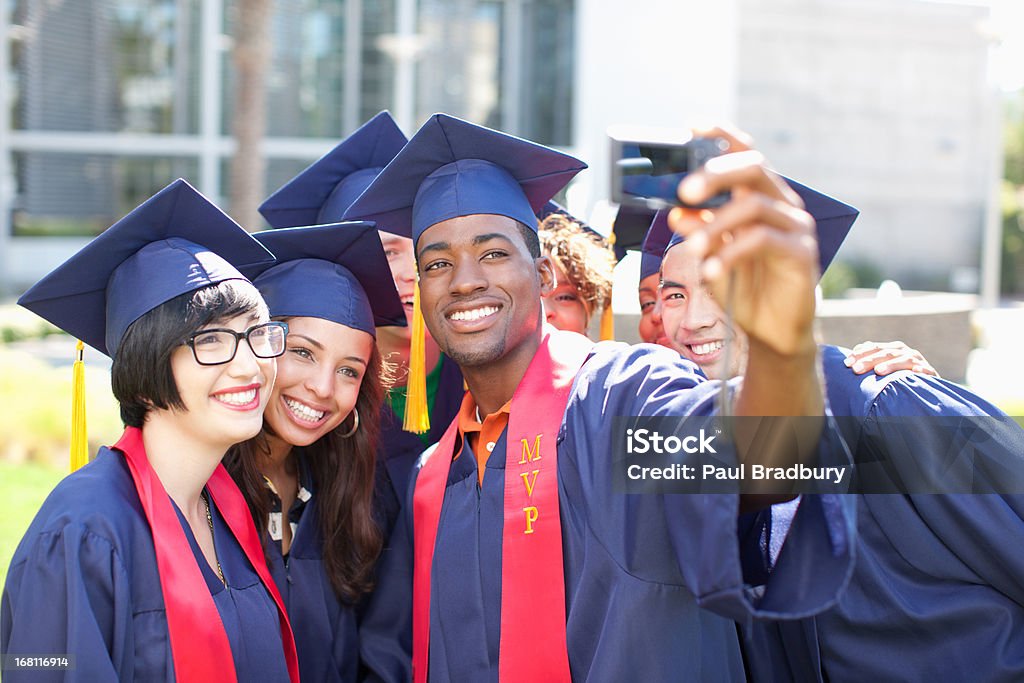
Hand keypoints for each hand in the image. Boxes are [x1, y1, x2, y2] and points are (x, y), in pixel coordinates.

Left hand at [669, 125, 817, 358]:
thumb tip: (675, 210)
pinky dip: (730, 253)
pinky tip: (710, 271)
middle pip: (752, 167)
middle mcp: (781, 203)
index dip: (720, 134)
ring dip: (715, 225)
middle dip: (716, 173)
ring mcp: (795, 226)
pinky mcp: (802, 253)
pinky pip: (763, 241)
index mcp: (758, 195)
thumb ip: (697, 230)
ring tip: (690, 249)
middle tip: (684, 191)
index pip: (744, 152)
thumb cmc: (742, 287)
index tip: (690, 126)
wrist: (771, 331)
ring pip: (754, 206)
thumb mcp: (711, 255)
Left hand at [844, 340, 939, 376]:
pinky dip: (920, 370)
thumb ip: (869, 359)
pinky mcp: (929, 371)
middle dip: (869, 360)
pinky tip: (914, 373)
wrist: (926, 385)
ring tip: (878, 371)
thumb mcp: (884, 366)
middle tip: (856, 369)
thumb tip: (849, 356)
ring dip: (890, 365)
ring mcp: (917, 360)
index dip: (859, 354)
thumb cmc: (898, 376)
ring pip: (902, 360)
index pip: (873, 348)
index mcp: (892, 348)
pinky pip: (924, 370)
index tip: (846, 363)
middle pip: (885, 353)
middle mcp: (904, 351)